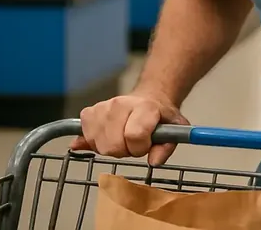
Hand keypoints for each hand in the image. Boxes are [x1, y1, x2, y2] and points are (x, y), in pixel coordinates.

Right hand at [71, 92, 189, 165]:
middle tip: (133, 143)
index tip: (146, 145)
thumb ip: (166, 148)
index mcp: (145, 107)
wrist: (148, 98)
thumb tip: (154, 161)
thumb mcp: (174, 130)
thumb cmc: (160, 117)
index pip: (134, 135)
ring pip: (98, 143)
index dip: (140, 148)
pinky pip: (86, 137)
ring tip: (121, 138)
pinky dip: (95, 142)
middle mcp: (121, 103)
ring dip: (110, 148)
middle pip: (113, 144)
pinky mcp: (88, 112)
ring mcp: (103, 107)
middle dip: (124, 151)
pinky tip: (107, 136)